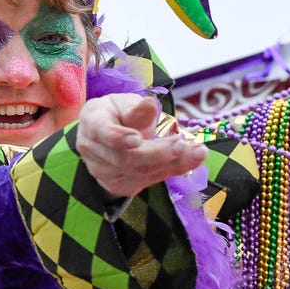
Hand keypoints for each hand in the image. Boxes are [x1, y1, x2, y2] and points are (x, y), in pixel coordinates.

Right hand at [76, 93, 207, 198]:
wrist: (105, 135)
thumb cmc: (117, 113)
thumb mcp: (125, 103)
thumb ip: (137, 109)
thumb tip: (150, 104)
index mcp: (92, 122)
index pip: (103, 132)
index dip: (119, 137)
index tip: (138, 138)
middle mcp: (92, 150)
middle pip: (125, 158)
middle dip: (157, 153)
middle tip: (183, 144)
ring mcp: (102, 172)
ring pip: (139, 173)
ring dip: (172, 163)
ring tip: (197, 152)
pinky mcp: (117, 185)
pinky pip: (146, 181)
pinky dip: (171, 171)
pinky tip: (189, 161)